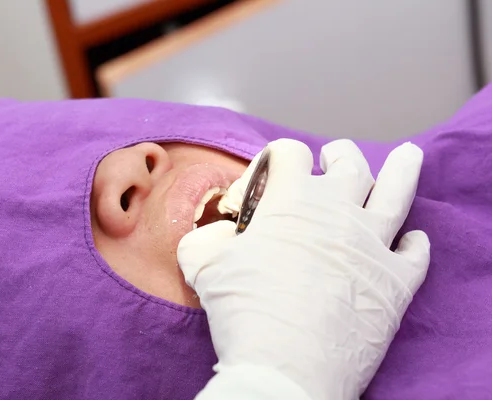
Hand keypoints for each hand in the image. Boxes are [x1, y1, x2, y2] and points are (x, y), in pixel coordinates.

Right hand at [178, 139, 429, 399]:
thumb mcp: (203, 264)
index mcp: (291, 199)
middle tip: (332, 158)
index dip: (276, 158)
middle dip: (338, 155)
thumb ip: (207, 237)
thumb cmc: (244, 309)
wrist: (287, 365)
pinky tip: (411, 241)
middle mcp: (337, 210)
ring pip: (397, 193)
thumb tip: (216, 235)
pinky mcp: (395, 281)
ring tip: (408, 155)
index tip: (267, 179)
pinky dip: (414, 244)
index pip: (289, 152)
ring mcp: (372, 244)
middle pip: (348, 163)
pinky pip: (415, 253)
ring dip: (402, 171)